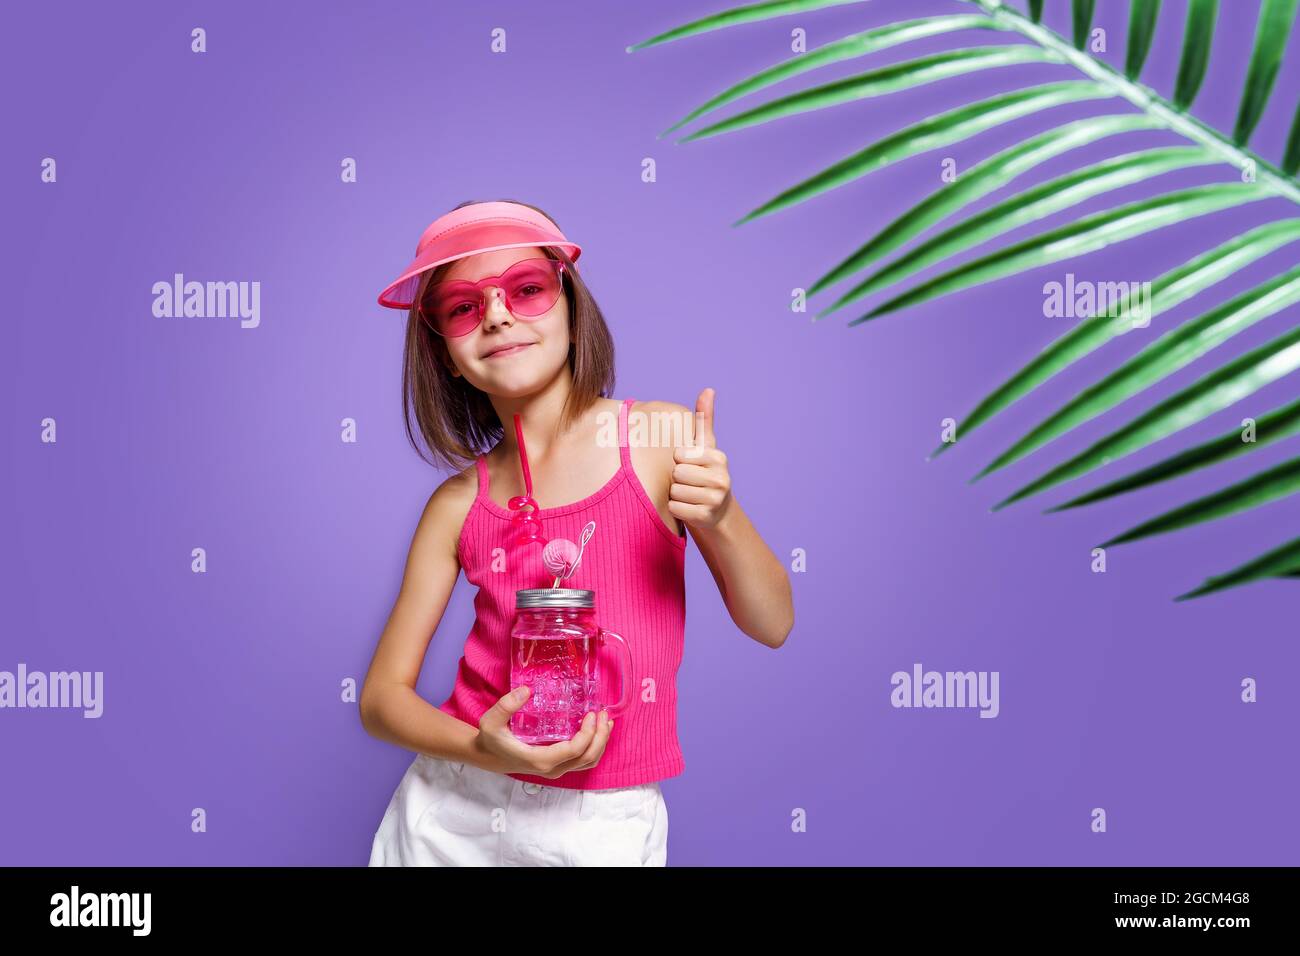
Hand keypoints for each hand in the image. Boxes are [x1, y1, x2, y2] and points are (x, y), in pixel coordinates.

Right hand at [471, 686, 612, 778]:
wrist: (488, 756)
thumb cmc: (491, 739)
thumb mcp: (491, 721)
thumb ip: (506, 706)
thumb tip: (526, 690)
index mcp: (540, 760)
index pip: (574, 751)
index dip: (588, 734)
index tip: (591, 714)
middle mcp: (552, 768)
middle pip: (587, 758)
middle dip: (600, 737)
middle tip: (603, 714)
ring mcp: (556, 769)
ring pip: (588, 761)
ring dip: (601, 743)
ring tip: (606, 721)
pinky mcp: (558, 766)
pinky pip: (583, 760)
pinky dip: (594, 747)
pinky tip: (597, 730)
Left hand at [669, 387, 732, 529]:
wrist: (716, 511)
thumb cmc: (704, 472)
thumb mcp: (705, 446)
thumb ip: (704, 419)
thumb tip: (708, 389)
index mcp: (719, 458)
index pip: (680, 454)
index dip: (678, 460)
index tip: (689, 465)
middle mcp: (721, 478)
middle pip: (676, 473)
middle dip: (676, 479)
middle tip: (688, 483)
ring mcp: (715, 499)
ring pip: (674, 491)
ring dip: (675, 494)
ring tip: (688, 495)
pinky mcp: (706, 517)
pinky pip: (675, 508)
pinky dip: (675, 509)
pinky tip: (687, 507)